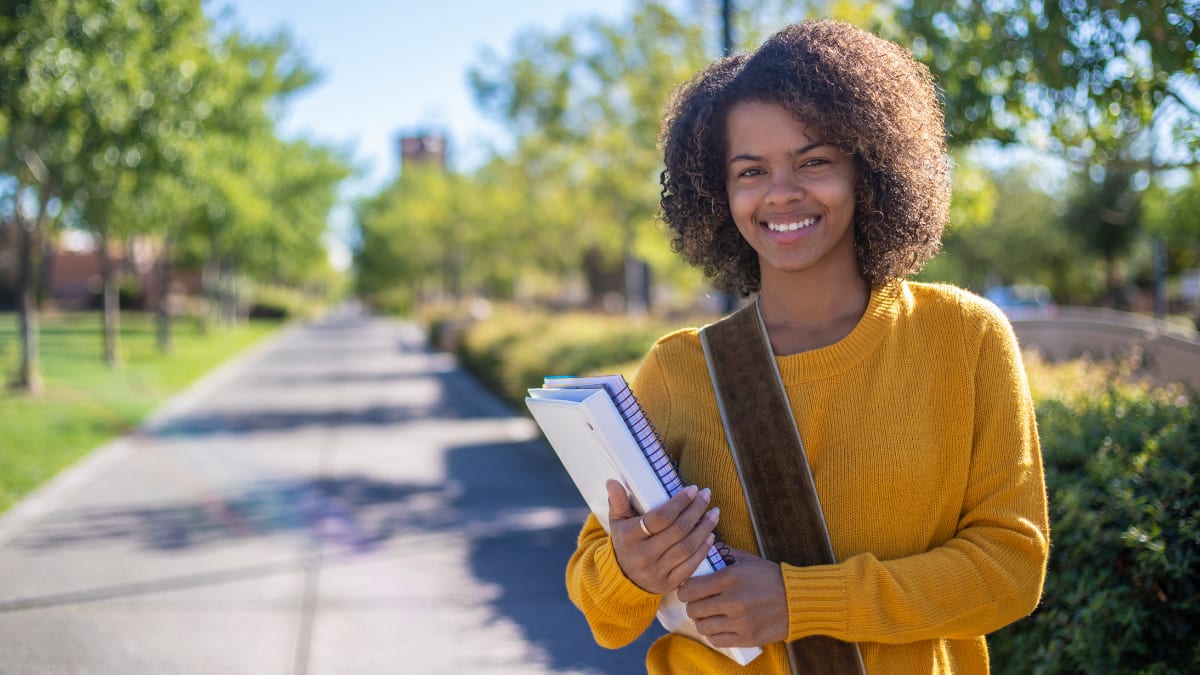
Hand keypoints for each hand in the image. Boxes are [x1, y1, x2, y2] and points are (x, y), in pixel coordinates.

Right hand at [606, 479, 719, 594]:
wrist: (623, 578)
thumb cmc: (624, 541)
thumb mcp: (617, 521)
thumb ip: (617, 501)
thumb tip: (612, 481)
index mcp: (629, 537)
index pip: (660, 518)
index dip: (679, 503)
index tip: (693, 489)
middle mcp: (643, 556)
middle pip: (678, 531)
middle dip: (696, 510)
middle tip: (706, 495)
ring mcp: (656, 572)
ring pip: (687, 547)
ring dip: (704, 528)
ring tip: (714, 512)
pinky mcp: (668, 584)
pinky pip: (691, 566)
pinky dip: (703, 550)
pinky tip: (711, 536)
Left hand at [677, 547, 787, 647]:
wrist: (799, 599)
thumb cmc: (772, 577)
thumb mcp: (748, 560)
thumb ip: (724, 554)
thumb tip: (704, 548)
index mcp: (730, 578)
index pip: (690, 589)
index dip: (684, 590)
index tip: (687, 590)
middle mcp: (732, 601)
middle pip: (693, 609)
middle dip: (692, 606)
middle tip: (697, 603)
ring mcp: (739, 622)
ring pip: (702, 626)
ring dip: (702, 621)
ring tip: (708, 615)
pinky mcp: (747, 638)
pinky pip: (717, 641)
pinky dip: (713, 634)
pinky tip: (718, 627)